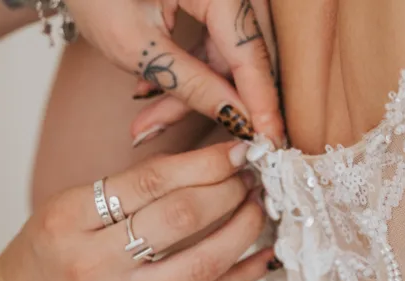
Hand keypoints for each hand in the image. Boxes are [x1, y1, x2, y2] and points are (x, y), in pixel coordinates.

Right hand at [0, 141, 275, 280]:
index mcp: (69, 218)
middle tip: (252, 175)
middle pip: (180, 217)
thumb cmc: (44, 259)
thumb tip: (203, 166)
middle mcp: (94, 262)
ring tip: (260, 207)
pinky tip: (266, 254)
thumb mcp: (65, 211)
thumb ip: (123, 193)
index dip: (203, 162)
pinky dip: (242, 275)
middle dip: (228, 190)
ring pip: (201, 262)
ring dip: (241, 229)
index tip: (236, 149)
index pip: (150, 181)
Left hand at [130, 0, 279, 142]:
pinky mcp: (214, 0)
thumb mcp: (137, 46)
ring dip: (197, 91)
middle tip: (204, 138)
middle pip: (246, 53)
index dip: (260, 102)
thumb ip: (191, 84)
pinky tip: (155, 91)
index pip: (251, 50)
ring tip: (151, 119)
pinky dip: (192, 71)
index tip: (267, 143)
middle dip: (218, 101)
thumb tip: (235, 120)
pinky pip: (217, 44)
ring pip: (231, 54)